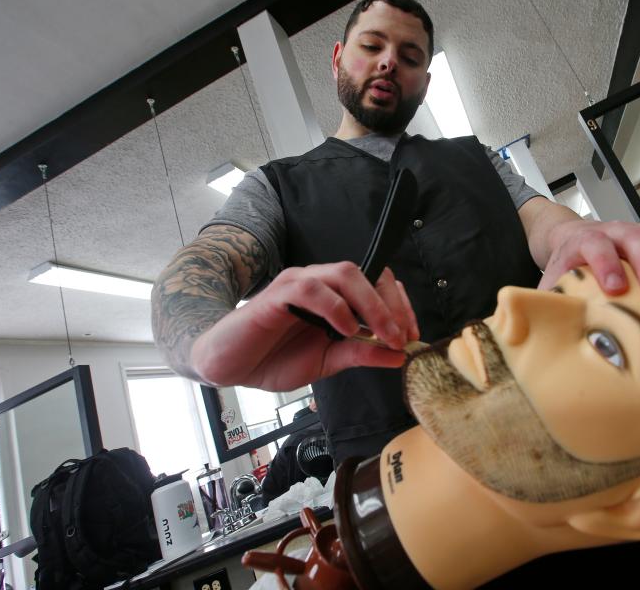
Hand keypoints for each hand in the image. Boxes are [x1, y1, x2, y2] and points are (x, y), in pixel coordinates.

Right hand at [191, 262, 418, 391]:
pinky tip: (346, 330)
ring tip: (383, 334)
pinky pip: (311, 289)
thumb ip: (361, 355)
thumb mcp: (328, 362)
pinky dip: (335, 307)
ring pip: (345, 274)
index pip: (377, 283)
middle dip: (392, 305)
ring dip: (371, 304)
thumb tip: (400, 355)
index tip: (413, 335)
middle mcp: (320, 283)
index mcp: (335, 297)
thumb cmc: (272, 359)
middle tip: (403, 336)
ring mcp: (298, 285)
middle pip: (367, 274)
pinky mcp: (277, 294)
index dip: (400, 305)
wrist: (227, 365)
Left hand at [538, 218, 639, 299]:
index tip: (614, 288)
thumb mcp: (551, 285)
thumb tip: (539, 335)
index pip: (595, 246)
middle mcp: (616, 232)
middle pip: (635, 239)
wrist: (569, 241)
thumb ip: (549, 306)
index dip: (605, 264)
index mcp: (585, 242)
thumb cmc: (564, 271)